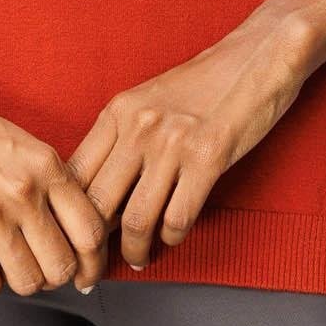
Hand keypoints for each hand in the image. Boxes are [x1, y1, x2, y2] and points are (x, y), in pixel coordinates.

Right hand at [0, 54, 108, 297]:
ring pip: (28, 282)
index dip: (92, 262)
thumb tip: (76, 235)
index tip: (85, 271)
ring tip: (11, 264)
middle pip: (62, 266)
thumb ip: (54, 185)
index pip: (91, 232)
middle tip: (44, 269)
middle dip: (55, 277)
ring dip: (21, 281)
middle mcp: (24, 189)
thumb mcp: (26, 147)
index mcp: (47, 166)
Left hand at [62, 0, 325, 270]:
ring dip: (133, 252)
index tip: (70, 242)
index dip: (67, 218)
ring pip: (135, 219)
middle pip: (96, 204)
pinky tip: (171, 238)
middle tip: (93, 270)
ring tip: (136, 260)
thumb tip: (98, 190)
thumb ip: (122, 139)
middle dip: (91, 247)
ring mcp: (172, 143)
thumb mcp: (150, 101)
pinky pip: (177, 218)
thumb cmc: (205, 84)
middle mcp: (138, 126)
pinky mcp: (208, 158)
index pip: (74, 175)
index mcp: (118, 111)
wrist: (258, 55)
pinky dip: (171, 238)